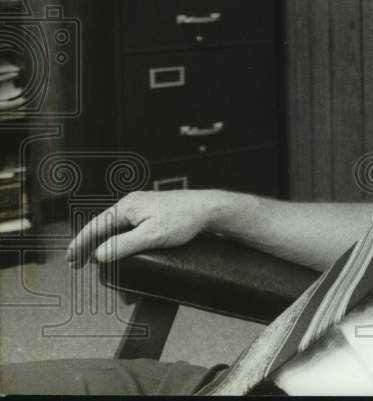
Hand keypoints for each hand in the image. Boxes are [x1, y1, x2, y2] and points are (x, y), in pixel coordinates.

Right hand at [65, 189, 218, 267]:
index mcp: (127, 206)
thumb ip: (124, 245)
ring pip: (113, 226)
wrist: (208, 209)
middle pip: (102, 226)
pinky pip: (125, 226)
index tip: (70, 259)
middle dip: (88, 244)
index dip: (80, 244)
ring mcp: (142, 207)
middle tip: (76, 263)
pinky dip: (115, 238)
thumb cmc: (184, 219)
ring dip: (101, 241)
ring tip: (91, 258)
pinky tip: (115, 247)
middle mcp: (132, 203)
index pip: (95, 226)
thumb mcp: (152, 236)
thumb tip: (99, 254)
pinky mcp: (151, 212)